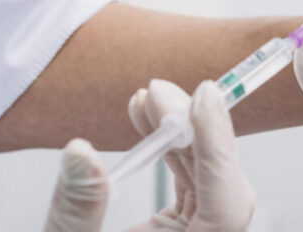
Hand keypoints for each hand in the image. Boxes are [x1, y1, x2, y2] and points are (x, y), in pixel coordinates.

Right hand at [42, 81, 254, 231]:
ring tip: (143, 100)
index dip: (218, 149)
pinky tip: (148, 124)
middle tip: (154, 91)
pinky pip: (193, 187)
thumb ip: (75, 210)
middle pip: (221, 185)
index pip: (227, 208)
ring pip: (208, 180)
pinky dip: (174, 154)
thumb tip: (81, 149)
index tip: (202, 96)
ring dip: (180, 135)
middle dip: (192, 131)